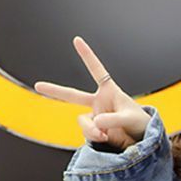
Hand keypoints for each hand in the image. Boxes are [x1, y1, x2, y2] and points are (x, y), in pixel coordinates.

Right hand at [34, 36, 149, 150]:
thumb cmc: (140, 123)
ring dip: (91, 129)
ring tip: (104, 135)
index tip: (77, 40)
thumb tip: (97, 123)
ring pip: (83, 122)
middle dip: (54, 91)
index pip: (97, 70)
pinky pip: (88, 134)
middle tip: (37, 86)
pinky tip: (105, 139)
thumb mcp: (130, 118)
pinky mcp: (95, 132)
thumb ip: (113, 119)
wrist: (143, 141)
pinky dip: (94, 137)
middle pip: (73, 95)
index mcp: (109, 91)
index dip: (87, 56)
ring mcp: (95, 117)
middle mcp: (99, 103)